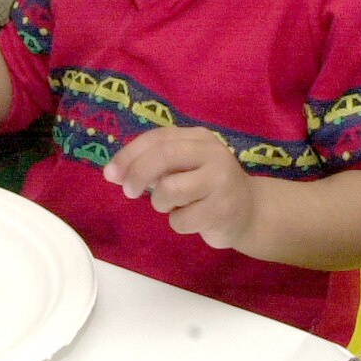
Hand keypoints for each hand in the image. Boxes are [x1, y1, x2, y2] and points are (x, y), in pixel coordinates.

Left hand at [105, 126, 256, 250]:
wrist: (250, 212)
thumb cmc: (207, 188)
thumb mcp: (184, 167)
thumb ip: (154, 164)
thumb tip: (113, 173)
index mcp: (200, 137)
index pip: (158, 137)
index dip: (129, 154)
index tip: (110, 173)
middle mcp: (213, 153)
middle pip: (164, 155)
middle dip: (138, 173)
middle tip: (129, 191)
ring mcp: (222, 181)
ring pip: (170, 189)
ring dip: (160, 202)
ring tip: (172, 205)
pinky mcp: (224, 209)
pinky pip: (181, 219)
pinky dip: (178, 223)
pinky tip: (193, 219)